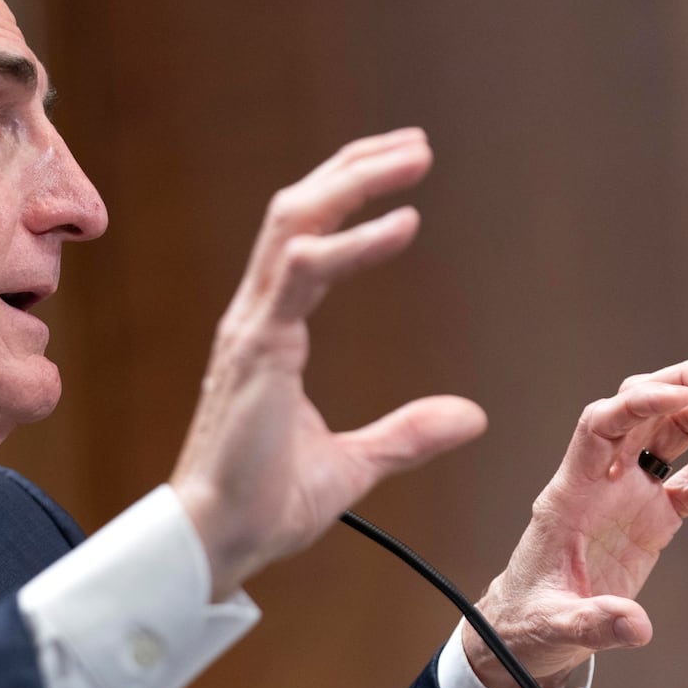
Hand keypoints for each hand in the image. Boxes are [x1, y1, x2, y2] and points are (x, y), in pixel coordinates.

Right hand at [170, 129, 486, 598]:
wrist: (217, 542)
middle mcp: (255, 318)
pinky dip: (353, 244)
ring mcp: (252, 329)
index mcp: (270, 334)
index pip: (304, 239)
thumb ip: (405, 433)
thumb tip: (470, 416)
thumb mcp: (354, 464)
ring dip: (352, 184)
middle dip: (353, 170)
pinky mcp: (258, 351)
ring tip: (411, 158)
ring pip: (294, 223)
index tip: (399, 171)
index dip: (347, 196)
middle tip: (415, 144)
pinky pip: (304, 275)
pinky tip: (403, 226)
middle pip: (296, 212)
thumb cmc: (264, 504)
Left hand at [464, 358, 687, 687]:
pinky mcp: (656, 514)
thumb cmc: (532, 619)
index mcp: (572, 492)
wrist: (531, 627)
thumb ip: (594, 623)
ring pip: (675, 430)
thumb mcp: (555, 626)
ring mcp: (631, 492)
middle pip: (643, 407)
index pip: (601, 424)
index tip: (684, 394)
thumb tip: (637, 627)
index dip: (639, 401)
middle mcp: (603, 479)